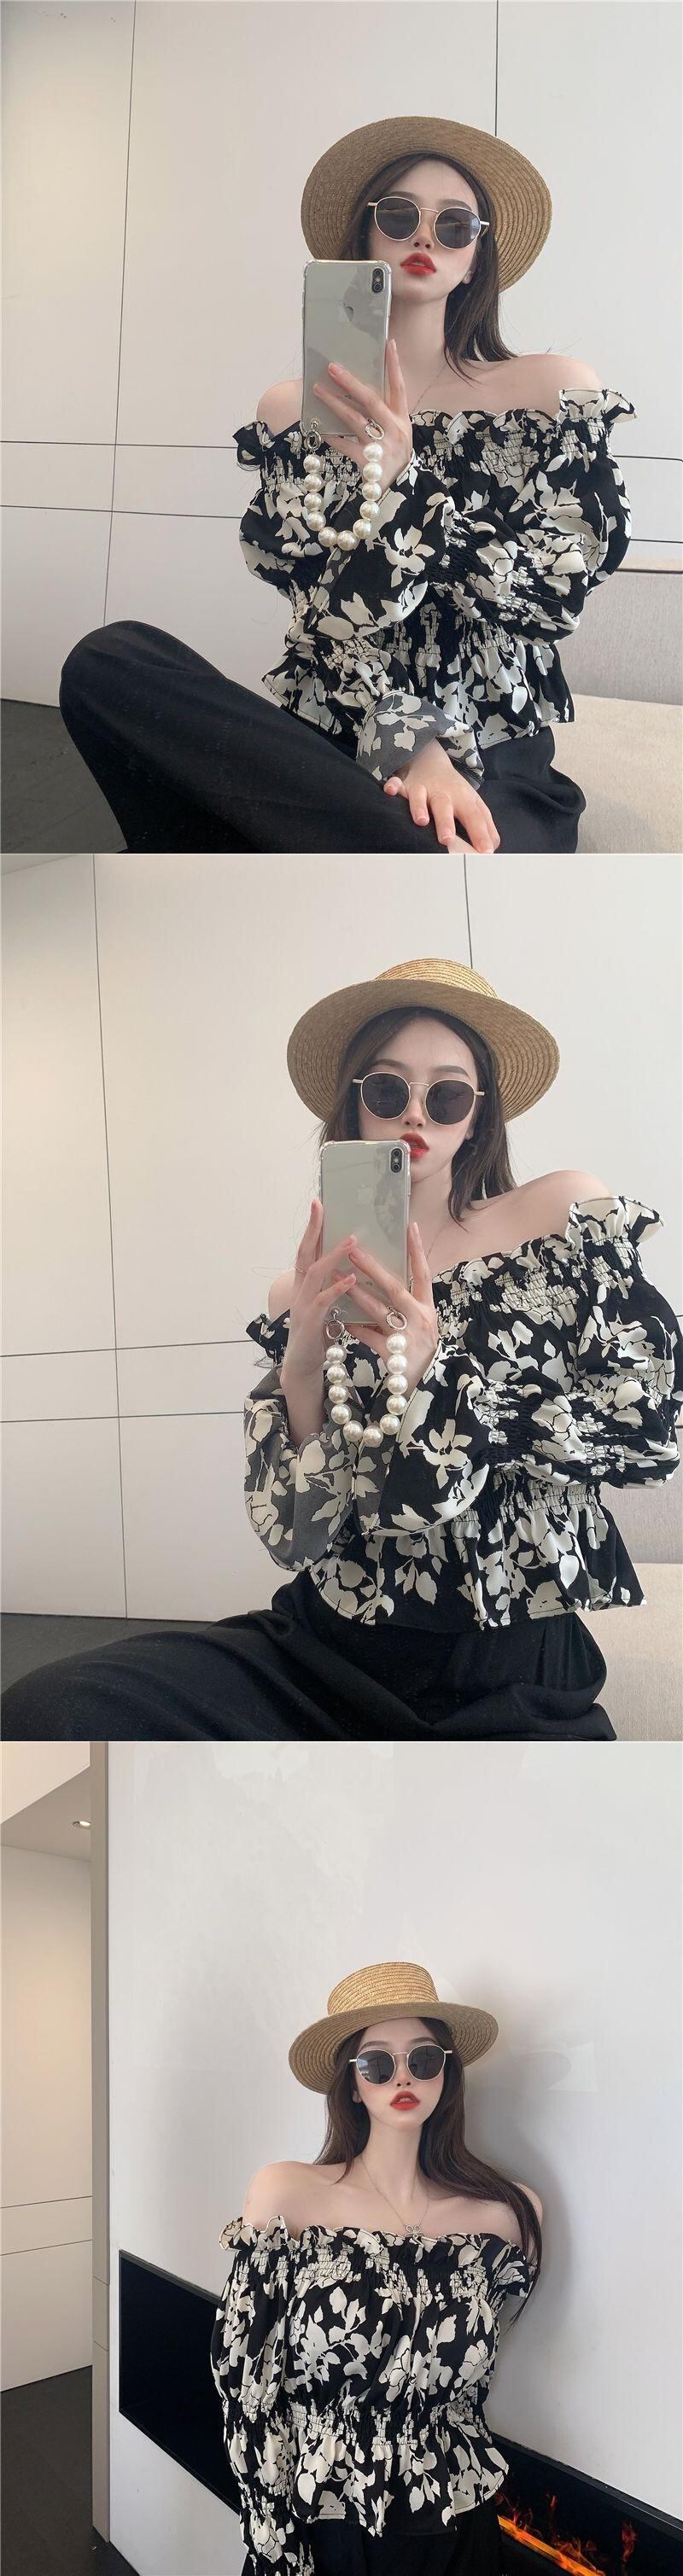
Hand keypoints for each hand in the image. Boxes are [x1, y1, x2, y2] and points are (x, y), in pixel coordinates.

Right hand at [282, 1199, 356, 1384]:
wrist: (302, 1365)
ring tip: (350, 1240)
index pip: (308, 1250)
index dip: (313, 1227)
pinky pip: (323, 1301)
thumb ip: (332, 1284)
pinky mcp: (310, 1322)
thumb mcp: (324, 1304)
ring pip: (314, 1273)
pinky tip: (350, 1278)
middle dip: (313, 1229)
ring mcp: (303, 1305)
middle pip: (304, 1253)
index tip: (319, 1204)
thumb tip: (350, 1265)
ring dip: (332, 1255)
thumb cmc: (318, 1333)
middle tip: (320, 1206)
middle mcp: (300, 1290)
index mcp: (306, 1285)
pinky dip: (337, 1288)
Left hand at [312, 339, 412, 494]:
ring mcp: (381, 446)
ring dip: (334, 403)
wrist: (399, 490)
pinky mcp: (368, 462)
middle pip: (371, 400)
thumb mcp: (397, 433)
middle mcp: (394, 430)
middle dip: (350, 382)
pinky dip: (331, 435)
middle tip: (332, 368)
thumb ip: (384, 413)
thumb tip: (359, 390)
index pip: (399, 387)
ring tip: (318, 390)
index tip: (388, 343)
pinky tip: (319, 426)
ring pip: (354, 419)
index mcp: (402, 420)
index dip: (394, 365)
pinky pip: (344, 444)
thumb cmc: (393, 456)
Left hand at [344, 1222, 438, 1397]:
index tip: (411, 1225)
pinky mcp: (393, 1354)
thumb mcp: (420, 1326)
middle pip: (394, 1288)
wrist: (424, 1388)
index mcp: (428, 1309)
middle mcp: (420, 1319)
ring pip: (378, 1310)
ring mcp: (407, 1337)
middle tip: (353, 1250)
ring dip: (355, 1294)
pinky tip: (342, 1320)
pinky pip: (368, 1336)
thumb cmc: (419, 1352)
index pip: (423, 1273)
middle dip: (372, 1269)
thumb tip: (383, 1280)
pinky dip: (355, 1328)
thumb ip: (405, 1305)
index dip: (417, 1250)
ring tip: (337, 1278)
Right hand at [383, 737, 500, 853]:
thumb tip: (491, 848)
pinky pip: (397, 784)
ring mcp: (423, 789)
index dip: (480, 834)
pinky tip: (390, 792)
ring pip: (421, 797)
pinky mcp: (405, 785)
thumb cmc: (454, 791)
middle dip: (446, 823)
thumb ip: (484, 826)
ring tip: (421, 821)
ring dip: (420, 807)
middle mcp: (443, 795)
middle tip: (447, 841)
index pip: (474, 817)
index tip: (485, 852)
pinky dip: (393, 786)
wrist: (432, 761)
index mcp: (463, 800)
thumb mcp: (473, 805)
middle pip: (446, 808)